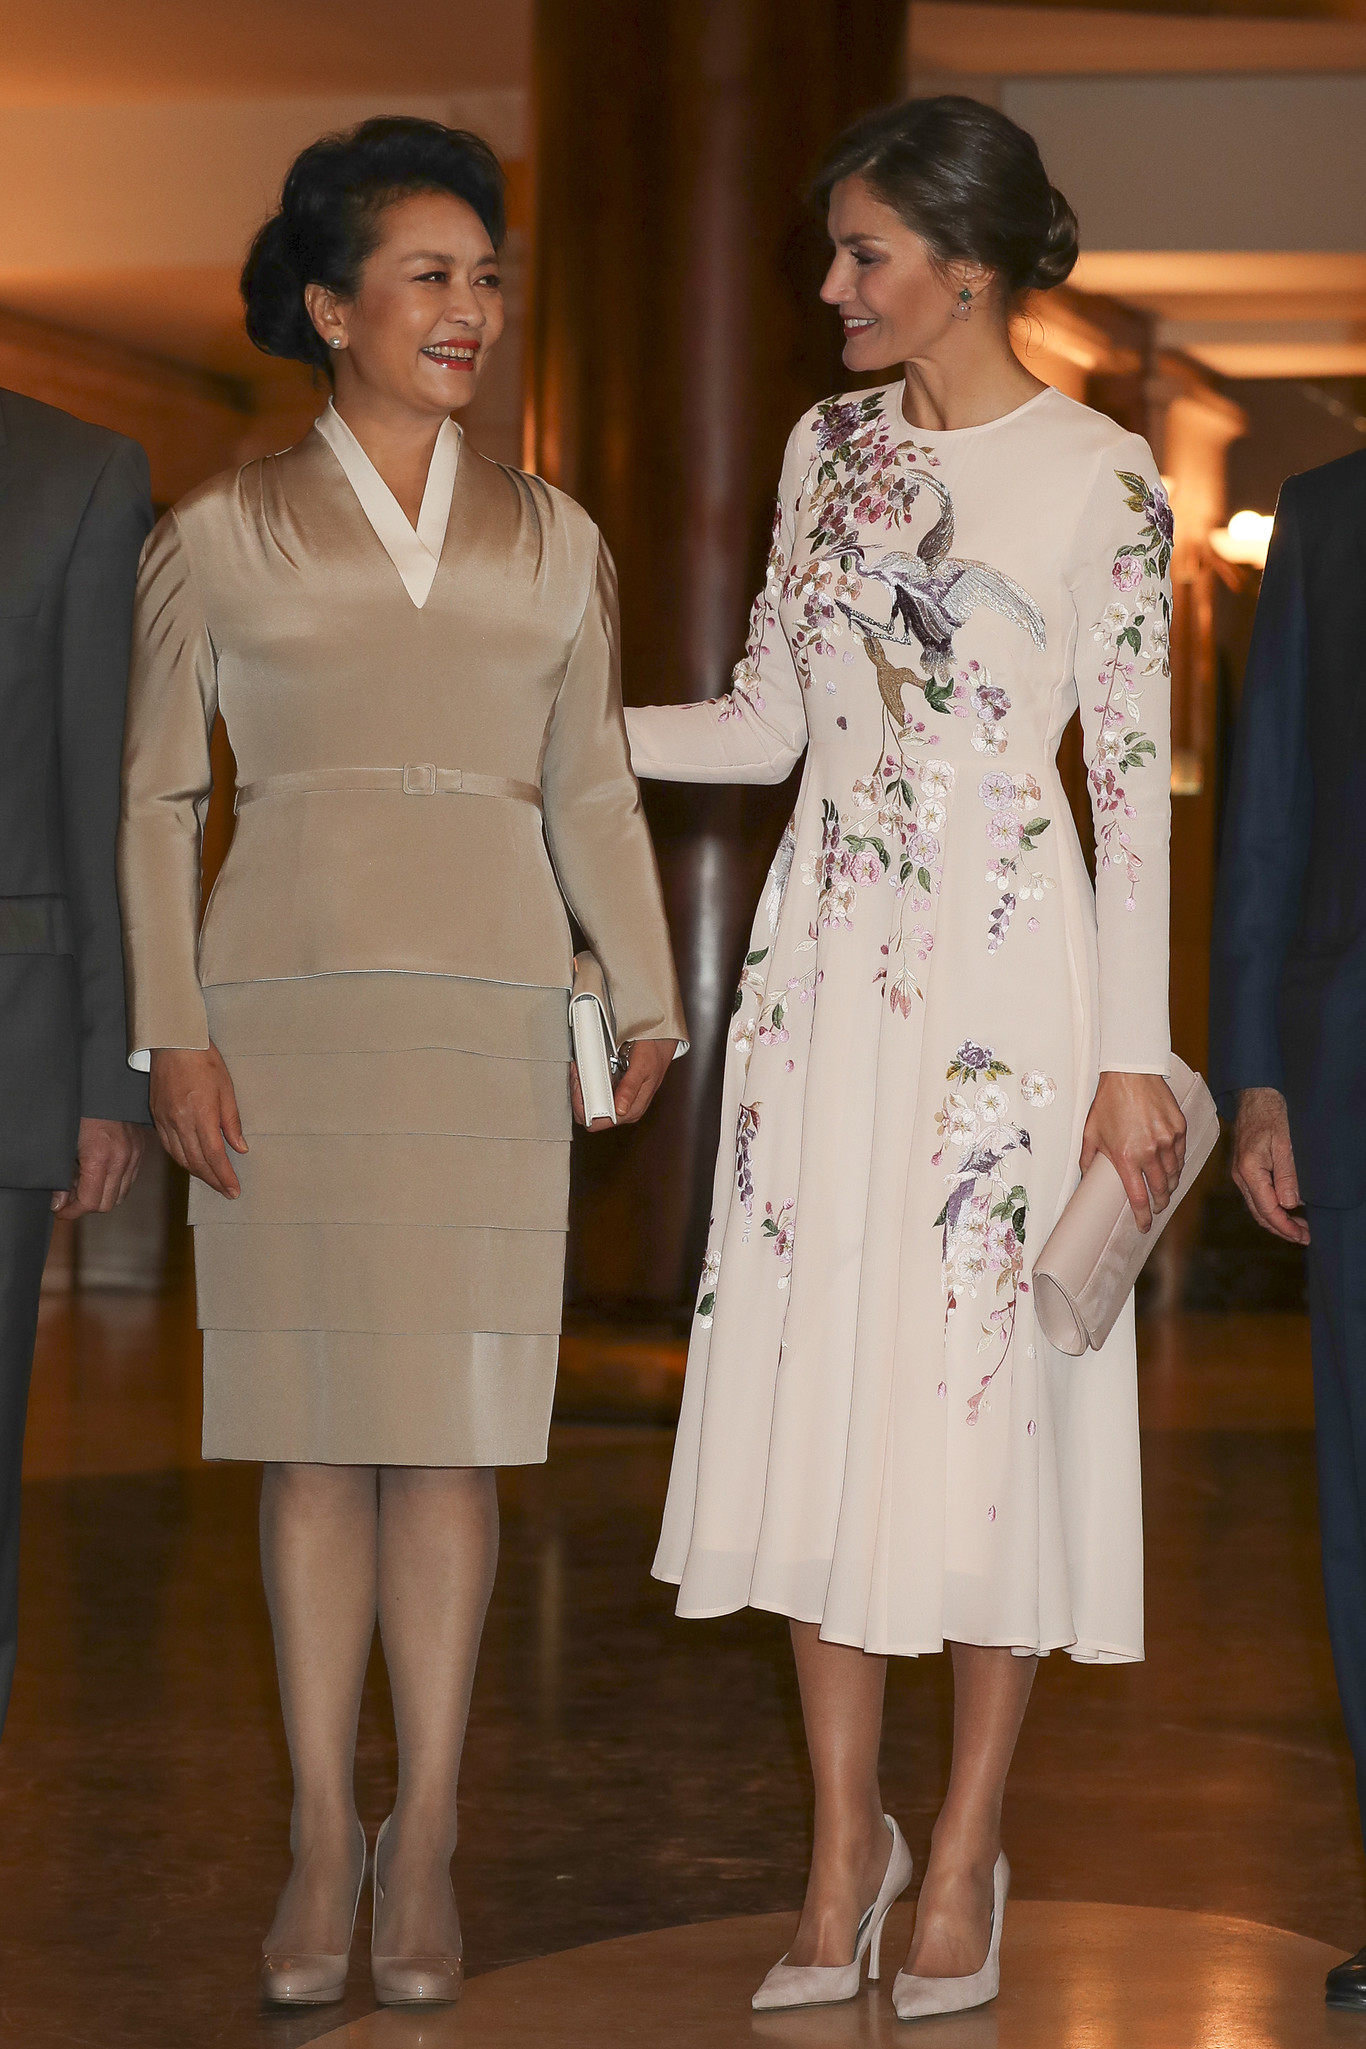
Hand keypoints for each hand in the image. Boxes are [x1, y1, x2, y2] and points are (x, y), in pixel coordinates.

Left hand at [52, 1118, 149, 1219]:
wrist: (105, 1087)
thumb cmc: (82, 1112)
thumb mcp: (65, 1144)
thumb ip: (63, 1177)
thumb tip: (60, 1203)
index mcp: (100, 1157)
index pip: (91, 1202)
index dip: (73, 1211)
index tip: (61, 1210)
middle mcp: (122, 1159)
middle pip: (107, 1204)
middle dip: (86, 1205)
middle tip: (69, 1195)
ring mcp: (135, 1155)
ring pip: (120, 1195)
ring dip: (101, 1195)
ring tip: (84, 1181)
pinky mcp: (141, 1151)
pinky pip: (129, 1181)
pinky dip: (113, 1184)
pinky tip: (99, 1172)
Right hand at [149, 1045, 247, 1196]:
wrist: (172, 1042)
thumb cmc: (204, 1060)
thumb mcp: (227, 1088)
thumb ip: (231, 1122)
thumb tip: (239, 1148)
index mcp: (201, 1114)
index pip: (213, 1155)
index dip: (223, 1176)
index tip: (233, 1190)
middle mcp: (180, 1121)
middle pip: (196, 1161)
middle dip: (213, 1180)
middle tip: (227, 1191)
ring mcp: (165, 1120)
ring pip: (181, 1157)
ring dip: (197, 1173)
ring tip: (213, 1181)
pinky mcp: (157, 1116)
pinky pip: (169, 1146)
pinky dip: (181, 1159)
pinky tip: (191, 1164)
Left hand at [570, 1039, 677, 1130]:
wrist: (660, 1043)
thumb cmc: (653, 1054)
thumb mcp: (642, 1068)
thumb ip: (630, 1088)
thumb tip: (621, 1109)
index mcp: (632, 1110)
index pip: (598, 1122)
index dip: (584, 1106)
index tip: (581, 1085)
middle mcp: (625, 1110)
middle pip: (590, 1117)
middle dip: (580, 1096)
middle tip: (579, 1075)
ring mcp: (619, 1103)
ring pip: (590, 1107)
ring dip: (582, 1088)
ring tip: (582, 1071)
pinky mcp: (615, 1094)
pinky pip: (594, 1096)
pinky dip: (586, 1084)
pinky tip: (588, 1071)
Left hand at [1080, 1070, 1186, 1232]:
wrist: (1131, 1074)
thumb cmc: (1109, 1102)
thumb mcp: (1091, 1132)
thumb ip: (1087, 1159)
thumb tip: (1084, 1179)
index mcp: (1126, 1157)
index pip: (1138, 1198)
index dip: (1142, 1217)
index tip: (1143, 1226)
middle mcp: (1150, 1152)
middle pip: (1161, 1191)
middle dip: (1159, 1204)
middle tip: (1156, 1209)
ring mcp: (1168, 1141)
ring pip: (1174, 1175)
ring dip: (1169, 1187)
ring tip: (1164, 1192)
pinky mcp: (1180, 1129)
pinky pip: (1181, 1156)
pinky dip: (1177, 1166)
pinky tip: (1171, 1169)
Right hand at [1231, 1086, 1308, 1245]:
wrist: (1255, 1097)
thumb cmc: (1272, 1116)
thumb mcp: (1285, 1144)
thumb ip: (1287, 1175)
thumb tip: (1290, 1204)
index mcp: (1249, 1171)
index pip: (1267, 1210)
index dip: (1286, 1227)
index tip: (1303, 1236)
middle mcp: (1241, 1176)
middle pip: (1259, 1214)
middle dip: (1282, 1229)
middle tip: (1305, 1237)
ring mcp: (1240, 1173)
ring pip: (1257, 1207)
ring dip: (1277, 1220)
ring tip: (1299, 1227)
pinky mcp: (1244, 1169)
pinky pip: (1256, 1196)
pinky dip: (1270, 1208)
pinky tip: (1285, 1208)